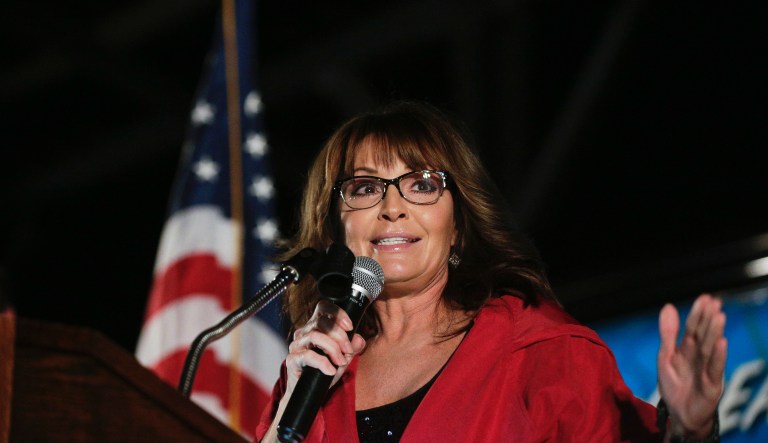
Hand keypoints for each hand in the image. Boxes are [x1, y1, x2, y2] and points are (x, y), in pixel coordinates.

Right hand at [285, 299, 366, 393]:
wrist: (309, 395)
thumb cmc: (324, 373)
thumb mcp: (343, 360)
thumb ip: (352, 348)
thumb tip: (359, 339)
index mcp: (315, 327)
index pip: (323, 308)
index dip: (337, 313)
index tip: (350, 327)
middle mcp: (304, 333)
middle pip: (322, 322)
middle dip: (340, 336)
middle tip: (348, 350)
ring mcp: (296, 345)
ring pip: (315, 336)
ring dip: (333, 349)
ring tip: (341, 362)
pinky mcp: (292, 360)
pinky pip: (308, 355)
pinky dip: (323, 363)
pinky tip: (331, 371)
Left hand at [657, 294, 726, 437]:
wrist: (679, 414)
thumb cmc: (674, 385)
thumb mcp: (665, 356)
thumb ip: (667, 333)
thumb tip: (667, 306)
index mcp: (687, 348)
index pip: (693, 327)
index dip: (697, 313)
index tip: (704, 298)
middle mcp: (699, 356)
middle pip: (704, 334)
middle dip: (708, 318)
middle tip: (714, 302)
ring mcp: (707, 369)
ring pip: (711, 348)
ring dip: (715, 332)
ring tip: (719, 316)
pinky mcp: (712, 384)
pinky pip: (715, 368)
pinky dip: (719, 356)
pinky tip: (722, 343)